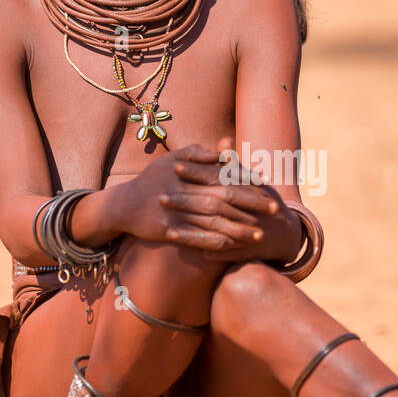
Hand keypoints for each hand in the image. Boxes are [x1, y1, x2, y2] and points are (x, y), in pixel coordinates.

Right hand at [104, 143, 278, 250]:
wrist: (124, 205)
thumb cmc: (152, 179)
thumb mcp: (171, 159)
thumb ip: (198, 153)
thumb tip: (224, 149)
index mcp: (188, 172)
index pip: (223, 175)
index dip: (246, 180)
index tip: (265, 184)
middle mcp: (184, 191)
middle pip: (224, 198)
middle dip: (251, 204)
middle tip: (274, 209)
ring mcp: (176, 212)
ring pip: (214, 221)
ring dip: (239, 229)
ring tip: (260, 235)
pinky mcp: (168, 230)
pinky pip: (196, 238)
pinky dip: (215, 242)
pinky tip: (233, 247)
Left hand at [175, 143, 303, 264]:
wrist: (285, 233)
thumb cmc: (264, 201)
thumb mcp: (252, 182)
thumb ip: (233, 164)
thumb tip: (222, 142)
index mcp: (245, 190)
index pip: (217, 178)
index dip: (196, 172)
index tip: (175, 166)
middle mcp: (244, 209)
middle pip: (210, 203)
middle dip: (185, 200)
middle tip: (160, 196)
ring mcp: (243, 230)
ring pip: (212, 228)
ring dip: (187, 227)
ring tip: (163, 224)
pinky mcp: (240, 249)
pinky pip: (217, 248)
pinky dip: (198, 244)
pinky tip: (178, 241)